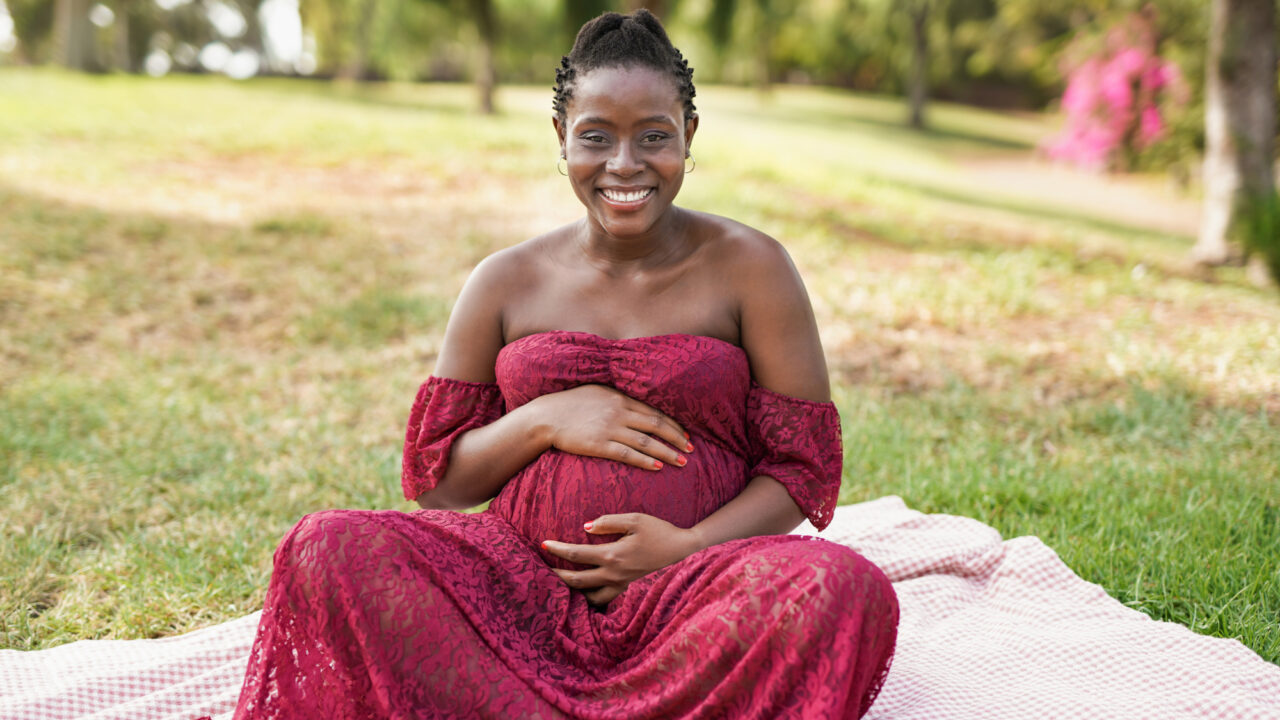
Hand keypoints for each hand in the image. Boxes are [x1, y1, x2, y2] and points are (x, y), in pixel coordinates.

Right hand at [531, 384, 692, 470]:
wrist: (546, 416)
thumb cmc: (569, 404)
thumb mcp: (596, 392)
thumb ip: (616, 398)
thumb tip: (634, 404)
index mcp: (619, 397)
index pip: (653, 411)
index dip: (672, 423)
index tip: (684, 434)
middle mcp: (618, 411)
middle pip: (656, 425)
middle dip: (676, 437)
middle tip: (691, 449)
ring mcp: (609, 428)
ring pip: (646, 441)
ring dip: (667, 452)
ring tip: (682, 461)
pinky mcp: (599, 444)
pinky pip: (628, 454)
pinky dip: (645, 460)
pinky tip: (658, 467)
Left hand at [543, 513, 703, 605]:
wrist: (683, 550)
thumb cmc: (659, 531)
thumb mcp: (635, 519)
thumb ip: (609, 521)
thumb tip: (585, 527)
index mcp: (612, 555)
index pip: (576, 555)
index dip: (557, 549)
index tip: (542, 544)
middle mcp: (613, 574)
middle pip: (576, 580)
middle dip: (556, 575)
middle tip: (539, 569)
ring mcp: (621, 584)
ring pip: (588, 596)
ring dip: (571, 591)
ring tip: (558, 584)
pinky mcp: (627, 587)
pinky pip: (603, 599)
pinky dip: (589, 598)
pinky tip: (582, 593)